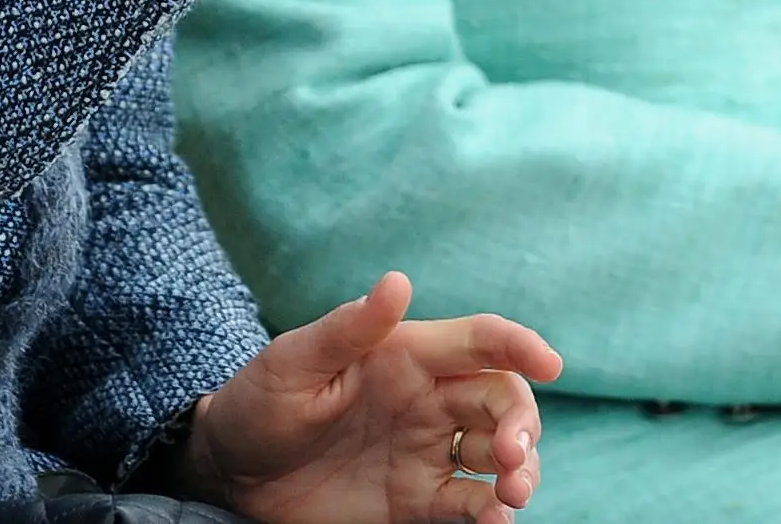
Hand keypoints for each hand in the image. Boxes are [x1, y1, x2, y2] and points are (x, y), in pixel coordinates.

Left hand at [184, 273, 561, 523]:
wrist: (229, 476)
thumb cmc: (257, 403)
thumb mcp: (292, 363)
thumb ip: (347, 329)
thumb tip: (398, 282)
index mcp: (407, 355)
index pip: (480, 342)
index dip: (520, 345)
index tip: (551, 363)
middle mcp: (429, 401)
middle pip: (503, 400)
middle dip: (523, 423)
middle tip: (514, 457)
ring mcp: (427, 453)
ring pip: (498, 454)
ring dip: (521, 469)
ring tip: (514, 494)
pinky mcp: (416, 502)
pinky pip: (468, 505)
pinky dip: (490, 514)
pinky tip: (495, 522)